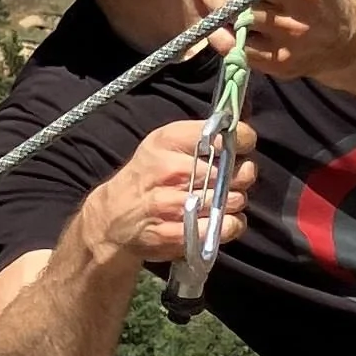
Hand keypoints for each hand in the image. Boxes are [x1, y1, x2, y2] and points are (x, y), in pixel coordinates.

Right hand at [84, 118, 260, 273]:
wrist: (112, 219)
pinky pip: (225, 226)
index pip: (222, 136)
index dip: (242, 141)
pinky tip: (219, 220)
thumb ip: (201, 134)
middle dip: (240, 175)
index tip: (243, 146)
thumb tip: (239, 121)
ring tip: (220, 200)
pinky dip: (230, 224)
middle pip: (233, 171)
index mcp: (169, 142)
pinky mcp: (180, 234)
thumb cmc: (145, 178)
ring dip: (233, 201)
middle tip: (229, 178)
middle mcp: (172, 171)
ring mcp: (175, 205)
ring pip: (232, 200)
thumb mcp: (163, 144)